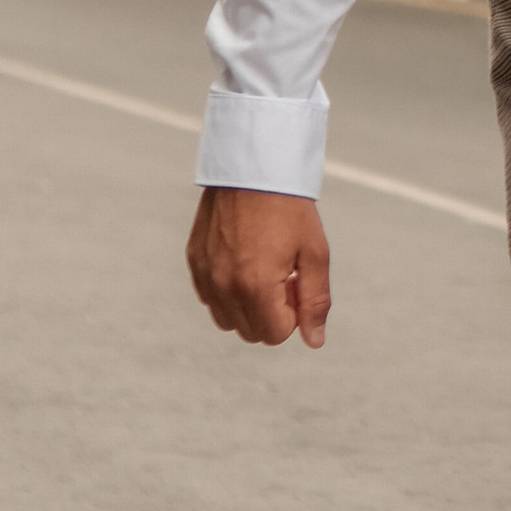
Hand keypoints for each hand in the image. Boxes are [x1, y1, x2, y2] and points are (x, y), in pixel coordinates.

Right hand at [188, 186, 332, 347]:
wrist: (255, 169)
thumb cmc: (291, 210)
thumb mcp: (315, 254)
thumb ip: (315, 302)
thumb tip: (314, 341)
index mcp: (256, 286)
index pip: (276, 335)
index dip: (294, 315)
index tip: (298, 284)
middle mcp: (224, 285)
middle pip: (251, 333)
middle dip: (272, 314)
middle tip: (284, 277)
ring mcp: (205, 274)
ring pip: (227, 320)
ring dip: (249, 306)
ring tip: (264, 270)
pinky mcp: (194, 261)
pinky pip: (210, 298)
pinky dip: (228, 292)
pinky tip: (244, 262)